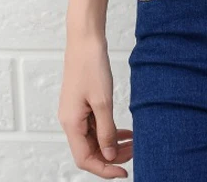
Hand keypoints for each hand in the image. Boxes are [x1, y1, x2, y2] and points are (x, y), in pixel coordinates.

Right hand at [58, 33, 132, 178]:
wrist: (85, 39)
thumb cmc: (91, 66)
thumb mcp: (103, 101)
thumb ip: (106, 131)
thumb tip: (109, 156)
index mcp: (71, 124)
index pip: (85, 159)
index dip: (105, 169)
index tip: (125, 173)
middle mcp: (71, 121)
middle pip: (90, 151)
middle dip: (112, 156)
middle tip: (136, 153)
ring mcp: (76, 112)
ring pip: (94, 139)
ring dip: (113, 144)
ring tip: (134, 143)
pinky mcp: (82, 104)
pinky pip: (96, 125)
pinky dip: (110, 130)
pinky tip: (126, 131)